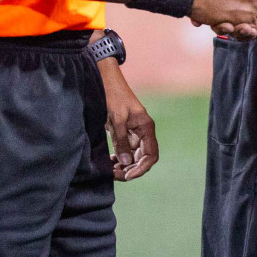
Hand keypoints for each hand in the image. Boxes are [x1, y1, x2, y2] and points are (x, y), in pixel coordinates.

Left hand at [98, 56, 157, 180]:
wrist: (106, 81)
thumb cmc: (113, 96)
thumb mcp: (117, 119)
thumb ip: (122, 141)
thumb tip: (126, 163)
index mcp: (146, 127)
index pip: (151, 155)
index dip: (142, 168)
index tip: (128, 176)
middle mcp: (143, 132)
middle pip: (142, 158)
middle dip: (130, 169)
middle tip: (114, 174)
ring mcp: (134, 133)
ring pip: (133, 156)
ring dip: (124, 166)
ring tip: (110, 170)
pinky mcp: (125, 132)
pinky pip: (125, 150)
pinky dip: (119, 158)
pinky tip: (110, 162)